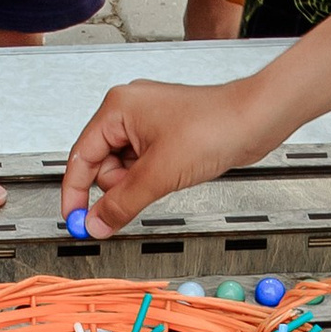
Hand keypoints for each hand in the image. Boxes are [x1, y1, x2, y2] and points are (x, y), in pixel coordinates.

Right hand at [61, 68, 266, 235]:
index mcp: (117, 108)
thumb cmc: (215, 126)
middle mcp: (128, 110)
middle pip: (101, 163)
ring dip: (138, 182)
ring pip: (124, 167)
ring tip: (166, 176)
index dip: (75, 192)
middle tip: (142, 192)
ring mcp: (148, 121)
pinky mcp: (166, 133)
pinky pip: (144, 164)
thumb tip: (96, 223)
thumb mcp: (159, 174)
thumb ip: (122, 203)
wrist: (256, 120)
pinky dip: (152, 177)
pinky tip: (173, 174)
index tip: (74, 218)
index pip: (80, 156)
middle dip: (118, 186)